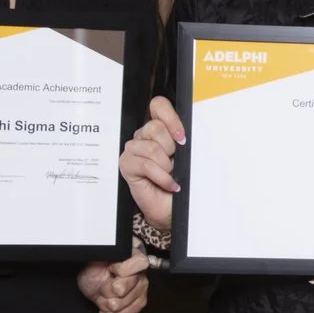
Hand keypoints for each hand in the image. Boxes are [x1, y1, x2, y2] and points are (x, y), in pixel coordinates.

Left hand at [78, 245, 151, 312]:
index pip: (138, 264)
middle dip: (106, 289)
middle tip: (103, 283)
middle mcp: (142, 273)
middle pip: (122, 289)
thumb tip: (114, 258)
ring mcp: (142, 289)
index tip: (110, 269)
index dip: (120, 270)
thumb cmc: (94, 268)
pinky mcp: (139, 303)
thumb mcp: (95, 257)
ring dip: (105, 302)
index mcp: (135, 256)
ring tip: (104, 294)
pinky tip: (106, 306)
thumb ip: (106, 254)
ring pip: (119, 305)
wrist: (92, 283)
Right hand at [119, 97, 182, 230]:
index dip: (170, 118)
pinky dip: (162, 177)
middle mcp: (144, 136)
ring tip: (170, 175)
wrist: (172, 207)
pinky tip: (168, 184)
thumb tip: (185, 133)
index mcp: (159, 129)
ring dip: (166, 166)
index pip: (158, 106)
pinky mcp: (126, 164)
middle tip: (175, 163)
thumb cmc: (181, 180)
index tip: (182, 137)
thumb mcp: (186, 156)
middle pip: (155, 128)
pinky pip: (146, 165)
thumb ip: (182, 139)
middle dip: (171, 149)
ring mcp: (133, 150)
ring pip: (151, 148)